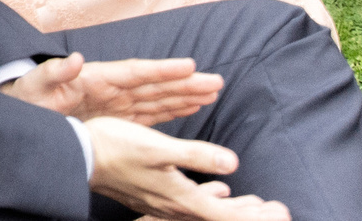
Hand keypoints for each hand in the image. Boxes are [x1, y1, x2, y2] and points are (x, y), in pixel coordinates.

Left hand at [2, 51, 222, 126]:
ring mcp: (116, 103)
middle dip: (185, 83)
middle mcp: (111, 88)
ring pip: (157, 98)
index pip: (135, 72)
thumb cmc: (26, 98)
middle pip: (154, 84)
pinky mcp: (117, 118)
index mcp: (96, 78)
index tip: (189, 66)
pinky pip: (150, 113)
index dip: (162, 69)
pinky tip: (192, 107)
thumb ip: (56, 73)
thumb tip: (74, 59)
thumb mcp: (37, 85)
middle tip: (217, 81)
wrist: (21, 112)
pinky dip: (172, 110)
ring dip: (184, 95)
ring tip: (213, 91)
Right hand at [84, 118, 285, 219]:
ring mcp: (165, 203)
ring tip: (257, 203)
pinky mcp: (156, 195)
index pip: (230, 218)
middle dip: (253, 215)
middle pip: (223, 219)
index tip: (282, 211)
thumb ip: (197, 156)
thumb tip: (233, 163)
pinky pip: (194, 206)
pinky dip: (213, 201)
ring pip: (209, 213)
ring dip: (236, 209)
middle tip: (279, 209)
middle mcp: (176, 207)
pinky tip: (218, 191)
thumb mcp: (159, 148)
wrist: (79, 155)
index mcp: (182, 199)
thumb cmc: (116, 148)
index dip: (258, 217)